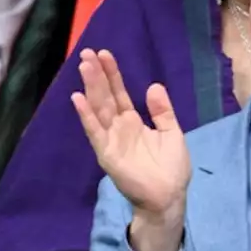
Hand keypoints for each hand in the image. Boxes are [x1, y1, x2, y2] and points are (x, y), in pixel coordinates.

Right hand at [72, 49, 190, 219]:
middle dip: (96, 75)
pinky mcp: (106, 153)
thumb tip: (153, 86)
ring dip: (90, 87)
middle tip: (87, 53)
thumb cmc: (171, 168)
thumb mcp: (172, 133)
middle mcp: (118, 127)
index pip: (119, 92)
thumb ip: (162, 111)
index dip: (112, 73)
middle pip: (105, 96)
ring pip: (98, 108)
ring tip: (84, 66)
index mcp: (132, 121)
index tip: (104, 54)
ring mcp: (110, 139)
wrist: (169, 196)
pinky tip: (78, 98)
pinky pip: (95, 131)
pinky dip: (86, 116)